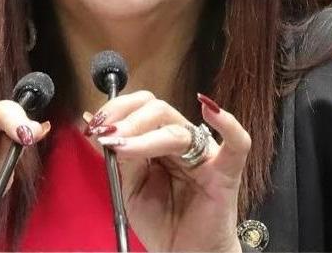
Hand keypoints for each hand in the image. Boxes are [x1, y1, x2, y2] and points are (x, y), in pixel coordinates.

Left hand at [85, 91, 248, 252]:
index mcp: (160, 140)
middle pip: (158, 111)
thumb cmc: (162, 223)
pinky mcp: (225, 174)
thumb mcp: (130, 187)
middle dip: (127, 120)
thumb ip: (120, 157)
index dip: (118, 110)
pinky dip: (228, 125)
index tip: (95, 124)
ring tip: (122, 145)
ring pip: (178, 130)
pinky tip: (211, 111)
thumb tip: (96, 127)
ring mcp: (205, 155)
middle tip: (106, 135)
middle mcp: (183, 142)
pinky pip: (237, 145)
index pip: (142, 108)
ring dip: (144, 133)